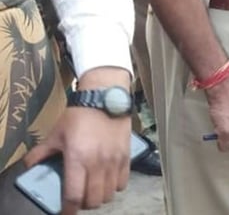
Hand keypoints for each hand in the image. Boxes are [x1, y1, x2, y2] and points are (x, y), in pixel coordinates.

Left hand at [23, 67, 131, 213]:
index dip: (69, 210)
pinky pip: (123, 182)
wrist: (105, 97)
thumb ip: (42, 152)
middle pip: (94, 200)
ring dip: (100, 197)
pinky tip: (107, 180)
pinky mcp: (127, 156)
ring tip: (93, 190)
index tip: (66, 212)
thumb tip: (30, 166)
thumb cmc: (79, 115)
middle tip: (79, 198)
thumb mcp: (56, 134)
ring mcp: (114, 161)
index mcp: (78, 159)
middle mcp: (98, 164)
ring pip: (109, 194)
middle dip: (84, 204)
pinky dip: (114, 187)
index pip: (74, 195)